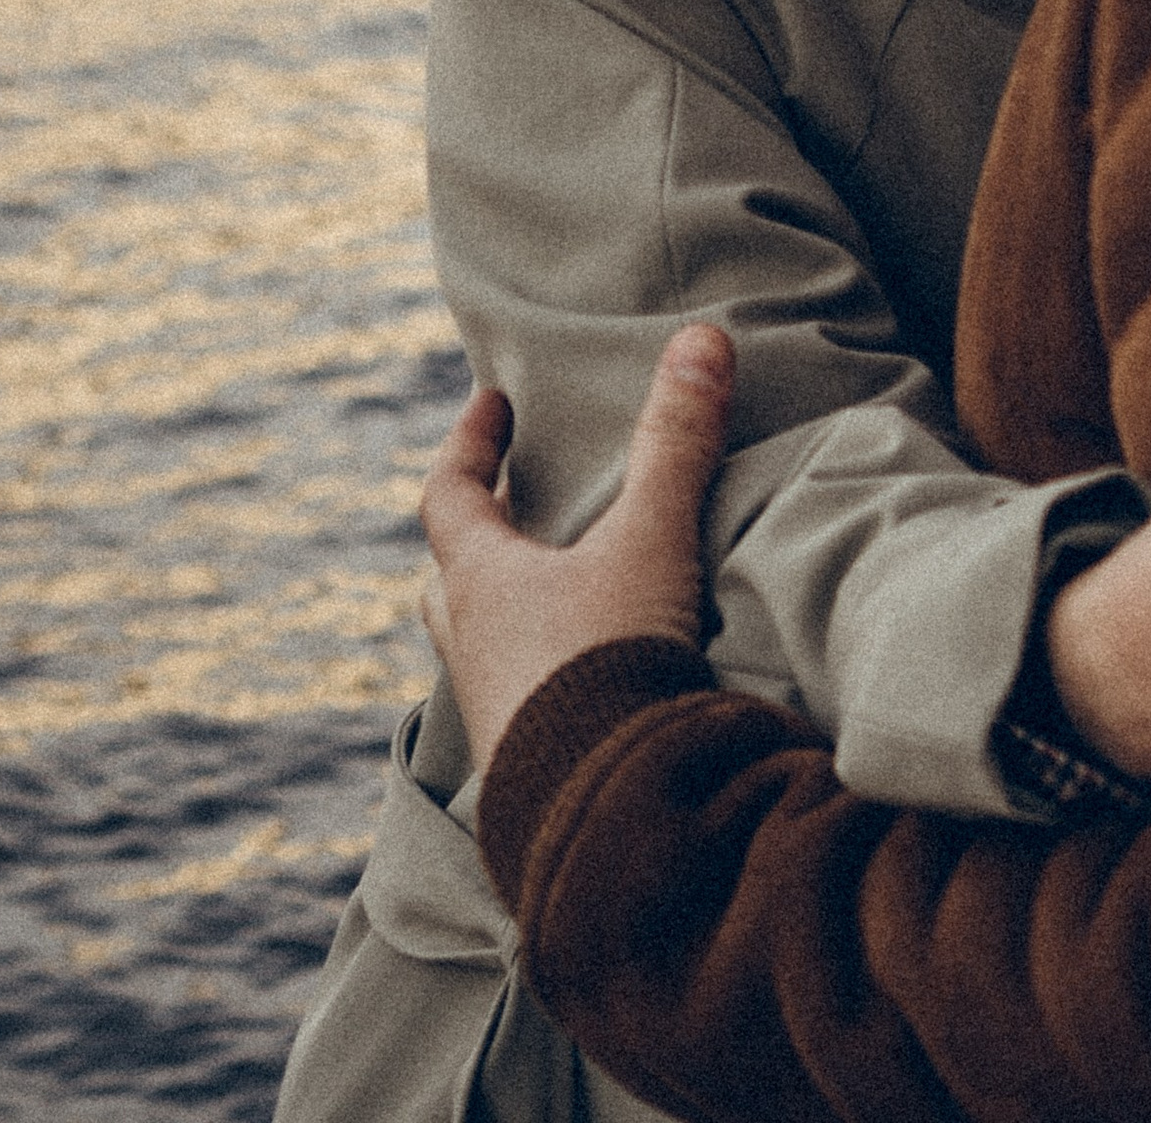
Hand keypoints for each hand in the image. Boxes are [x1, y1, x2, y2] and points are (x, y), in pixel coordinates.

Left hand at [419, 324, 734, 773]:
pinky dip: (539, 671)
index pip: (448, 496)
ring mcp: (493, 711)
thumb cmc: (607, 662)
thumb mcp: (650, 539)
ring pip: (476, 645)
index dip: (470, 444)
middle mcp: (470, 647)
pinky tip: (584, 678)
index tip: (492, 404)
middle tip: (511, 506)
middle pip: (449, 579)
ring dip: (505, 612)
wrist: (601, 812)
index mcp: (481, 583)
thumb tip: (702, 338)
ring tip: (554, 595)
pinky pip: (516, 700)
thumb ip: (677, 441)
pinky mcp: (525, 763)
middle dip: (476, 536)